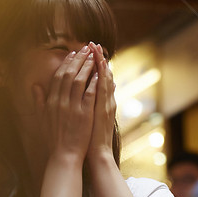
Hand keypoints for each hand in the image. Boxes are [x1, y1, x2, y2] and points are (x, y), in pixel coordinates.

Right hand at [33, 46, 97, 159]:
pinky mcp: (84, 114)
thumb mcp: (43, 118)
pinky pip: (90, 94)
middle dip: (78, 60)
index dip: (65, 64)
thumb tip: (34, 86)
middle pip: (68, 75)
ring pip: (79, 81)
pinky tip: (99, 74)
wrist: (64, 154)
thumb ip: (39, 101)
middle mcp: (60, 102)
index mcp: (51, 102)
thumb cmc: (54, 138)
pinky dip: (94, 82)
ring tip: (94, 57)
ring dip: (86, 67)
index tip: (72, 54)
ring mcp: (72, 107)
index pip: (58, 77)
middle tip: (85, 49)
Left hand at [87, 42, 115, 160]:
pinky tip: (101, 67)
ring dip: (101, 63)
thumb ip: (94, 103)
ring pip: (105, 79)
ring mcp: (106, 104)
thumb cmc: (91, 137)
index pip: (99, 78)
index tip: (91, 51)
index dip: (95, 64)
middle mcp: (106, 100)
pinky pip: (104, 90)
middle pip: (103, 75)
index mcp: (101, 102)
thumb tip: (94, 90)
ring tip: (97, 49)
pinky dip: (103, 77)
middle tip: (94, 43)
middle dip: (98, 58)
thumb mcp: (93, 117)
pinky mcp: (104, 109)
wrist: (98, 153)